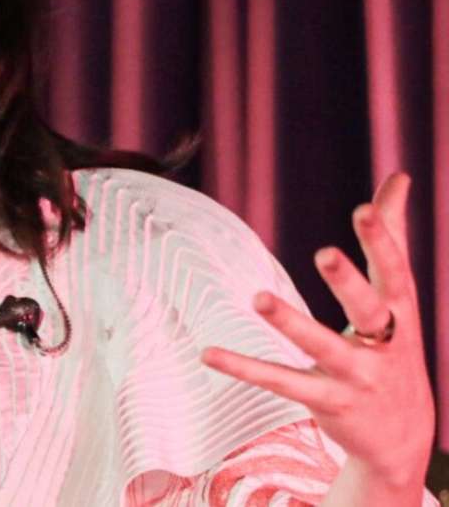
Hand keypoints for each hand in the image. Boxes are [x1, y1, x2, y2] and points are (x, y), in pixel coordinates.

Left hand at [201, 173, 434, 490]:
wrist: (404, 436)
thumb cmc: (395, 344)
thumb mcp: (400, 293)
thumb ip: (394, 233)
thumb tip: (400, 175)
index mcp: (401, 312)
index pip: (395, 271)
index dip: (382, 241)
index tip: (364, 209)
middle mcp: (384, 343)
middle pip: (368, 309)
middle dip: (349, 283)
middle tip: (325, 253)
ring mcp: (356, 376)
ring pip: (322, 348)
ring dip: (291, 323)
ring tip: (258, 297)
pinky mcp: (326, 402)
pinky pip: (281, 382)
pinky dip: (244, 367)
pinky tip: (208, 353)